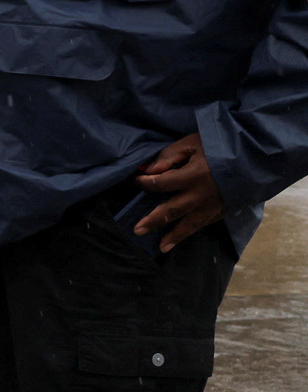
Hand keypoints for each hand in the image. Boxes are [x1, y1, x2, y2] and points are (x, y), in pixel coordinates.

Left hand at [131, 132, 225, 251]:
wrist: (256, 158)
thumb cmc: (221, 147)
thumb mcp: (193, 144)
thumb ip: (169, 156)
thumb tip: (148, 170)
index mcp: (192, 176)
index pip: (160, 184)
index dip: (145, 183)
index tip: (137, 180)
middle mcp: (201, 195)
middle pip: (171, 211)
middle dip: (153, 221)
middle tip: (137, 230)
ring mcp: (213, 205)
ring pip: (190, 224)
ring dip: (174, 236)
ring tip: (161, 247)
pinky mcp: (223, 210)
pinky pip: (204, 223)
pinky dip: (193, 230)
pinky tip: (183, 237)